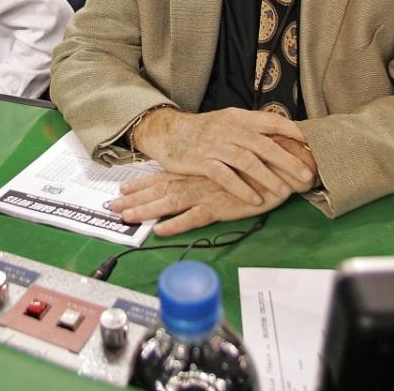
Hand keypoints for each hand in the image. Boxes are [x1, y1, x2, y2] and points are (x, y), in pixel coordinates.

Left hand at [111, 172, 289, 236]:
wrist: (280, 165)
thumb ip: (211, 168)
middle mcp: (197, 179)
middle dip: (134, 198)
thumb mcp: (229, 163)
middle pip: (159, 189)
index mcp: (198, 169)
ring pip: (169, 203)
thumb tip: (197, 173)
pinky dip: (176, 224)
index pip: (164, 176)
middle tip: (113, 206)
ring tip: (126, 218)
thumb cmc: (256, 164)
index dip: (141, 183)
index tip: (122, 188)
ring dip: (146, 210)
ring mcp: (207, 193)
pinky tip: (161, 230)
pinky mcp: (221, 206)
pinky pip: (194, 218)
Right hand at [131, 107, 313, 204]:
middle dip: (287, 160)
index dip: (291, 131)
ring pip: (247, 161)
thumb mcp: (227, 121)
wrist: (168, 133)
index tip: (309, 143)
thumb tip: (281, 136)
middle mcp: (229, 129)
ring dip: (269, 177)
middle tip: (306, 175)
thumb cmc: (203, 131)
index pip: (270, 120)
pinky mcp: (202, 161)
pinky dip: (242, 188)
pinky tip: (256, 199)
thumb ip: (251, 129)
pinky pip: (225, 176)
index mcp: (239, 117)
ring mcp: (215, 145)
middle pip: (263, 144)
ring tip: (285, 192)